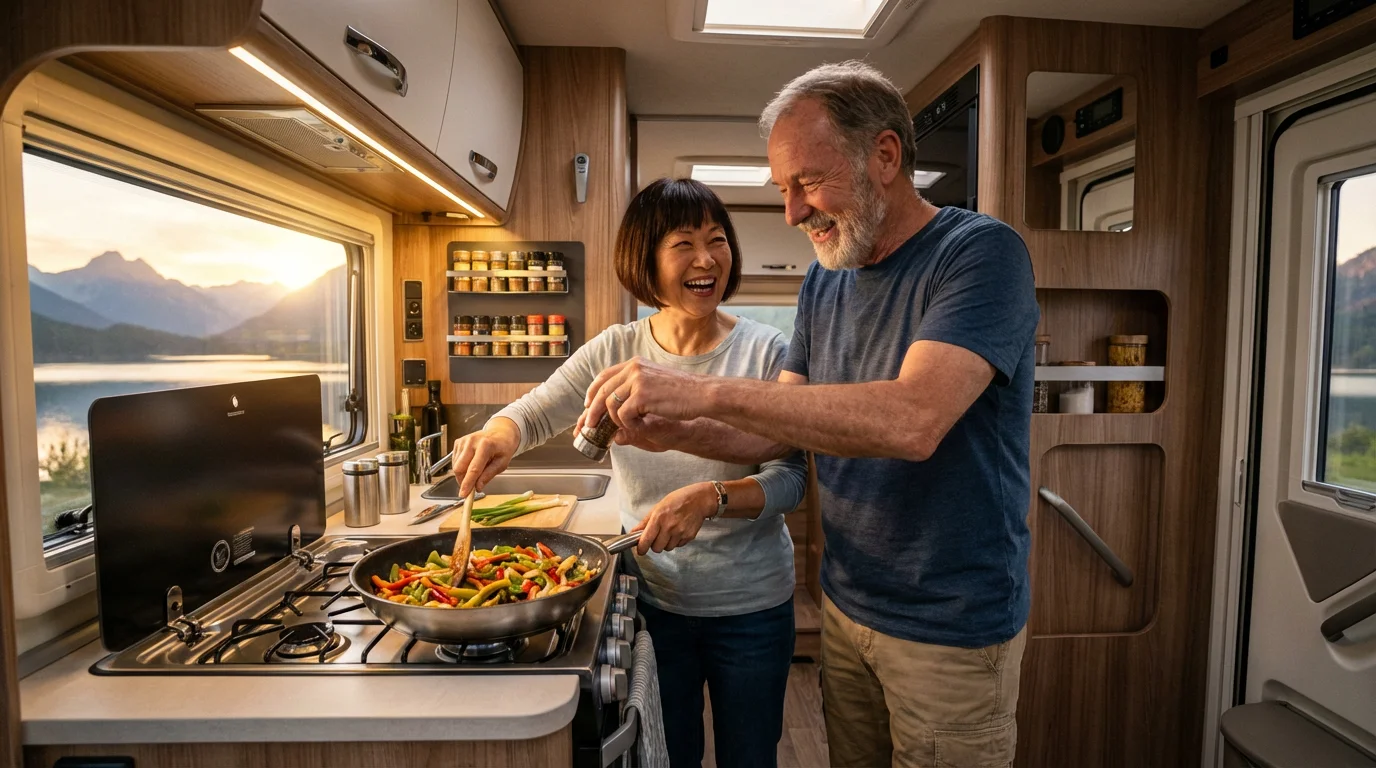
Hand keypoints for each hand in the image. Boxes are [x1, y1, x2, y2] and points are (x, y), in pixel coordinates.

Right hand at [452, 421, 518, 496]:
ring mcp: (464, 441)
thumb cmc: (502, 448)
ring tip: (476, 471)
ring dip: (463, 474)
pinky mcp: (458, 442)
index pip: (474, 469)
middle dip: (463, 481)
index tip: (464, 494)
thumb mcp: (502, 463)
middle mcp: (472, 441)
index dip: (467, 483)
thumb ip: (489, 475)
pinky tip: (471, 464)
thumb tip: (478, 487)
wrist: (499, 433)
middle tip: (471, 487)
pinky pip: (455, 461)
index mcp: (486, 445)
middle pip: (460, 468)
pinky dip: (461, 467)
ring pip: (455, 465)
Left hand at [580, 357, 708, 434]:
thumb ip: (636, 385)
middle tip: (589, 425)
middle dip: (592, 410)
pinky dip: (630, 425)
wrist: (702, 394)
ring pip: (610, 405)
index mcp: (635, 363)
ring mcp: (637, 381)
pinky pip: (623, 415)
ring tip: (628, 427)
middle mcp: (633, 368)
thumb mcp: (655, 381)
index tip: (588, 404)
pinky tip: (642, 426)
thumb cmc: (684, 391)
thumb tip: (615, 398)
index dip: (593, 391)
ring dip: (615, 421)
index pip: (604, 375)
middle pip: (602, 390)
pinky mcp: (642, 396)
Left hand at [631, 482, 716, 555]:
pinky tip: (678, 531)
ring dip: (666, 544)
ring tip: (669, 532)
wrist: (700, 500)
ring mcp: (680, 533)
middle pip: (657, 548)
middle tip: (657, 537)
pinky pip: (678, 546)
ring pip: (667, 548)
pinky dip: (676, 542)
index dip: (641, 548)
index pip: (646, 540)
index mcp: (659, 518)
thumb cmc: (678, 500)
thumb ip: (645, 522)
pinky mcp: (688, 537)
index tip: (640, 550)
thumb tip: (634, 532)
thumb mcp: (658, 507)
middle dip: (655, 545)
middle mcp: (669, 527)